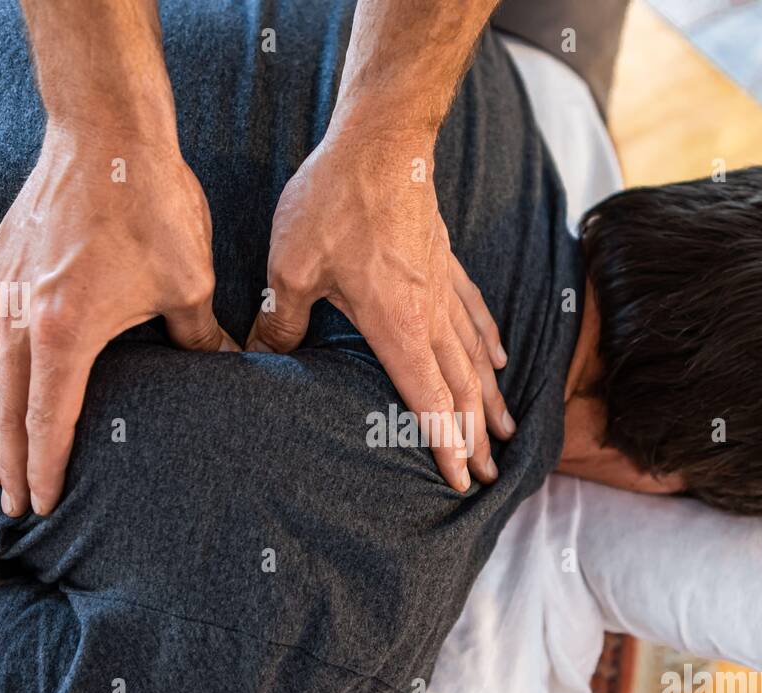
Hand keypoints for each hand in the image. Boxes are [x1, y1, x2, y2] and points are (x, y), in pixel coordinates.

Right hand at [0, 126, 236, 516]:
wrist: (105, 130)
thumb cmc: (151, 204)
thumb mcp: (188, 281)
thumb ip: (198, 336)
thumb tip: (222, 365)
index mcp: (68, 334)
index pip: (52, 420)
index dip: (48, 466)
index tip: (43, 504)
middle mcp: (25, 318)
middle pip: (10, 408)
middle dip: (13, 460)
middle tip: (11, 504)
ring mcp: (6, 289)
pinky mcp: (1, 261)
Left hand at [248, 127, 513, 491]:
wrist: (381, 140)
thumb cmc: (335, 202)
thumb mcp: (290, 267)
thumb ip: (280, 320)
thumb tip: (256, 354)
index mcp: (397, 328)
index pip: (428, 402)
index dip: (445, 446)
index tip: (461, 483)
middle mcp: (430, 316)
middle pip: (461, 389)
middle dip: (475, 438)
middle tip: (490, 476)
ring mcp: (443, 288)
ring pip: (475, 357)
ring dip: (490, 399)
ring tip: (505, 433)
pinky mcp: (444, 262)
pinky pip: (474, 312)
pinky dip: (488, 341)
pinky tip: (498, 357)